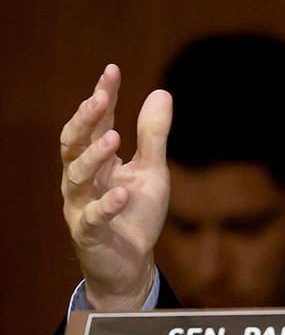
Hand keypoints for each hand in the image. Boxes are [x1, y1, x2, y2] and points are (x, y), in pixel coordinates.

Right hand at [60, 64, 171, 310]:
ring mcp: (81, 206)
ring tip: (113, 139)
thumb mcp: (152, 170)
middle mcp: (83, 179)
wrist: (132, 263)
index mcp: (98, 160)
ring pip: (76, 178)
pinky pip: (91, 217)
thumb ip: (153, 136)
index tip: (112, 71)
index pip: (96, 123)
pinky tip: (121, 192)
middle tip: (99, 99)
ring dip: (93, 157)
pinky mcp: (89, 234)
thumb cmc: (136, 212)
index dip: (102, 97)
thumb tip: (161, 92)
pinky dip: (105, 204)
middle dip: (85, 121)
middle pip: (73, 144)